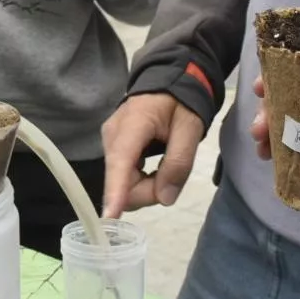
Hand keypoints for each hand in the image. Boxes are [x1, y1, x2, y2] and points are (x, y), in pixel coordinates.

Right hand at [100, 92, 207, 215]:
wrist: (168, 83)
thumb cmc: (180, 103)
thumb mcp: (190, 128)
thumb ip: (179, 162)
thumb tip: (164, 198)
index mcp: (132, 126)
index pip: (121, 163)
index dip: (116, 191)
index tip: (109, 216)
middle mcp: (112, 136)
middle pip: (122, 181)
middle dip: (148, 191)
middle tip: (173, 175)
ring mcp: (109, 143)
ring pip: (122, 182)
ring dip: (146, 186)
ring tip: (165, 166)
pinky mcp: (112, 148)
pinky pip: (122, 176)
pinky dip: (140, 181)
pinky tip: (153, 167)